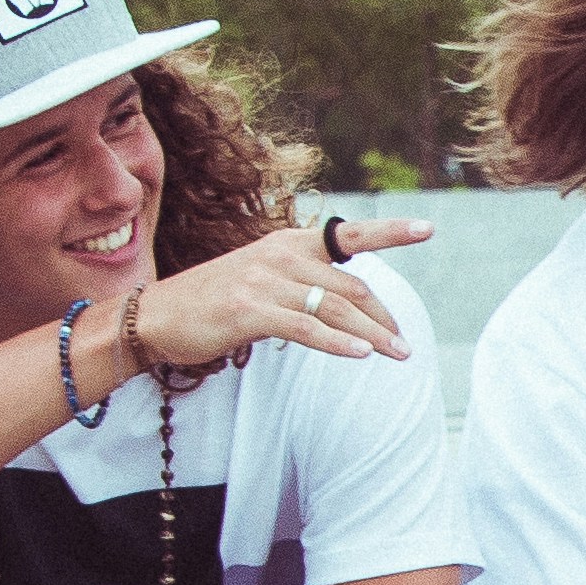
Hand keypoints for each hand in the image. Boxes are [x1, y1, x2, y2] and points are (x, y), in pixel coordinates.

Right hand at [121, 214, 433, 376]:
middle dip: (383, 317)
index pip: (348, 233)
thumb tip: (351, 301)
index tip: (428, 228)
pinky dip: (336, 342)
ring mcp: (264, 281)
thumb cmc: (215, 302)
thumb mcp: (264, 278)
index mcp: (288, 243)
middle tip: (404, 344)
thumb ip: (305, 281)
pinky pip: (305, 327)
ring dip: (372, 335)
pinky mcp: (249, 310)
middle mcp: (280, 255)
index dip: (390, 232)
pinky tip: (359, 356)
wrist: (157, 316)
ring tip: (398, 355)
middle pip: (351, 285)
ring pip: (335, 308)